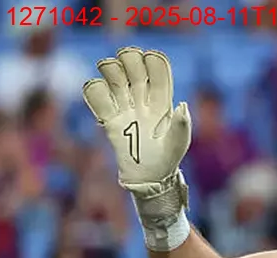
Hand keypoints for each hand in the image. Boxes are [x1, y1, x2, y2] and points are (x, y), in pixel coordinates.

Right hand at [82, 47, 190, 201]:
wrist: (149, 179)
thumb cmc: (168, 159)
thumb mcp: (179, 142)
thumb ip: (182, 124)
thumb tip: (182, 105)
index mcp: (162, 103)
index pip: (158, 74)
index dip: (154, 63)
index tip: (150, 58)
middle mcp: (143, 102)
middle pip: (134, 70)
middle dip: (130, 59)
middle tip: (127, 59)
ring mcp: (125, 109)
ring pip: (114, 78)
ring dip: (110, 68)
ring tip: (111, 73)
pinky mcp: (109, 121)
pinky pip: (97, 99)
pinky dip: (94, 90)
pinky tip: (98, 92)